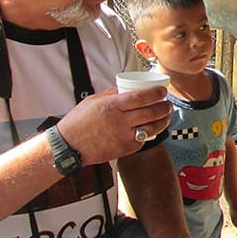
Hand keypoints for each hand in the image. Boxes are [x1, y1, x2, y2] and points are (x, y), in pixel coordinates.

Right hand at [55, 86, 171, 165]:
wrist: (68, 146)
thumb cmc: (78, 122)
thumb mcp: (93, 101)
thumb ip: (112, 94)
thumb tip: (126, 88)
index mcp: (113, 106)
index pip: (141, 97)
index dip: (156, 93)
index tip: (163, 91)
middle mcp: (120, 121)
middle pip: (151, 112)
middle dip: (165, 107)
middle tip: (168, 104)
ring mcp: (124, 137)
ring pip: (152, 128)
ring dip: (163, 121)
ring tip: (166, 116)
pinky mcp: (125, 149)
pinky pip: (143, 140)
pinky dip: (149, 133)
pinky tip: (151, 128)